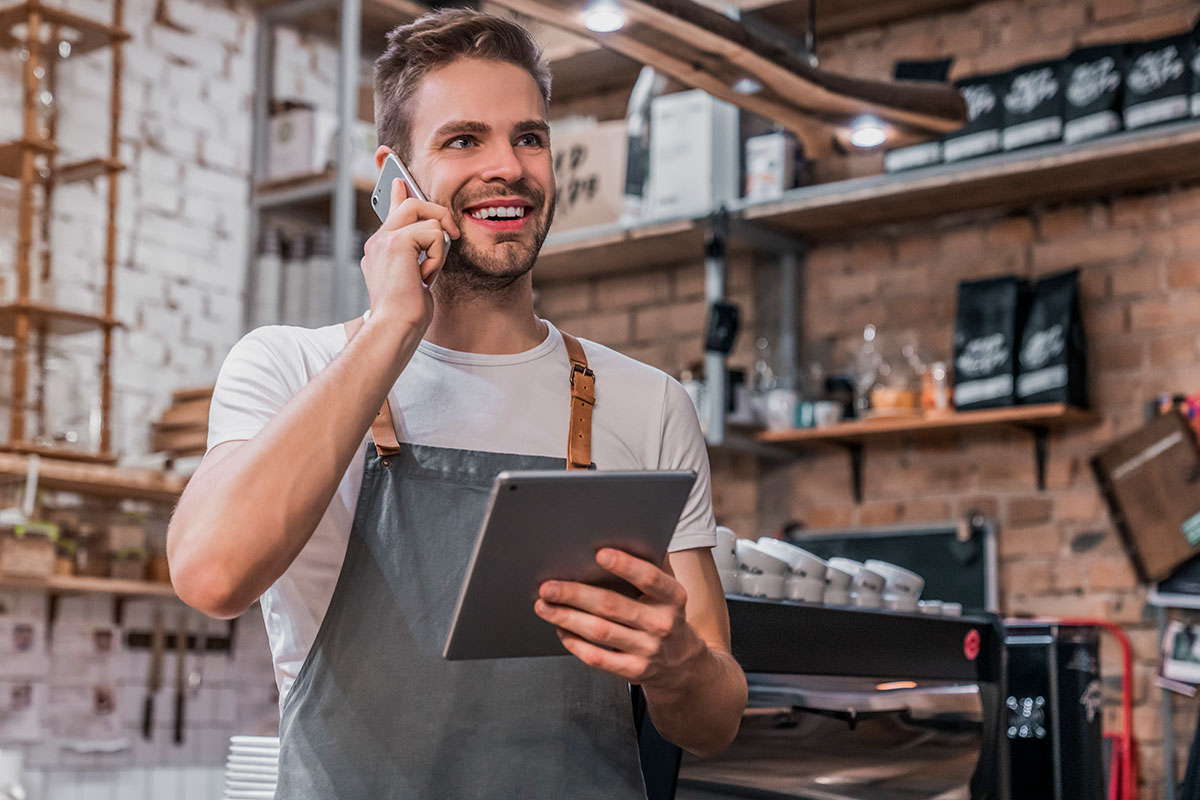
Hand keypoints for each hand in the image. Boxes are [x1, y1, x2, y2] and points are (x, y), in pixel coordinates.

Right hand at [360, 177, 459, 329]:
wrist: (395, 327)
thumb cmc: (407, 314)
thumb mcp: (417, 278)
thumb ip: (420, 255)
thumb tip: (438, 236)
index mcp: (380, 250)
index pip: (391, 213)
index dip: (397, 195)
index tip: (400, 181)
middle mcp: (378, 241)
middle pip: (412, 204)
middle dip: (438, 214)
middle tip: (452, 234)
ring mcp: (384, 239)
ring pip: (425, 213)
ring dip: (438, 245)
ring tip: (429, 271)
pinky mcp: (397, 241)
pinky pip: (434, 233)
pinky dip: (437, 256)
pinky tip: (425, 276)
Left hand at [534, 548, 706, 690]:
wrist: (680, 661)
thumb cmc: (664, 613)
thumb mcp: (668, 588)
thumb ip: (652, 563)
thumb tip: (622, 534)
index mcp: (673, 597)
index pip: (649, 578)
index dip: (625, 565)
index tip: (599, 554)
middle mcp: (662, 623)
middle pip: (613, 606)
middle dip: (575, 594)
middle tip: (548, 586)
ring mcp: (648, 650)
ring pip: (600, 631)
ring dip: (567, 617)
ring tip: (544, 606)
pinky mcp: (634, 670)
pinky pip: (599, 658)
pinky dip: (576, 643)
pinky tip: (561, 629)